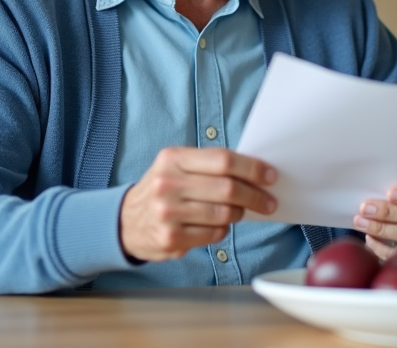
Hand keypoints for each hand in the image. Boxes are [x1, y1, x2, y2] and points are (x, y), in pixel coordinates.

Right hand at [119, 147, 277, 261]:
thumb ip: (209, 165)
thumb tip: (254, 171)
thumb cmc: (162, 189)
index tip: (270, 176)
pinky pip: (214, 234)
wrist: (125, 221)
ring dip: (239, 214)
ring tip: (240, 212)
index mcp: (172, 158)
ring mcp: (167, 213)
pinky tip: (216, 225)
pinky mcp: (171, 238)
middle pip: (228, 189)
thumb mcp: (176, 166)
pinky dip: (223, 230)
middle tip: (269, 201)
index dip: (252, 168)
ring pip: (224, 214)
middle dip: (256, 196)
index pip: (223, 160)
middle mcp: (167, 184)